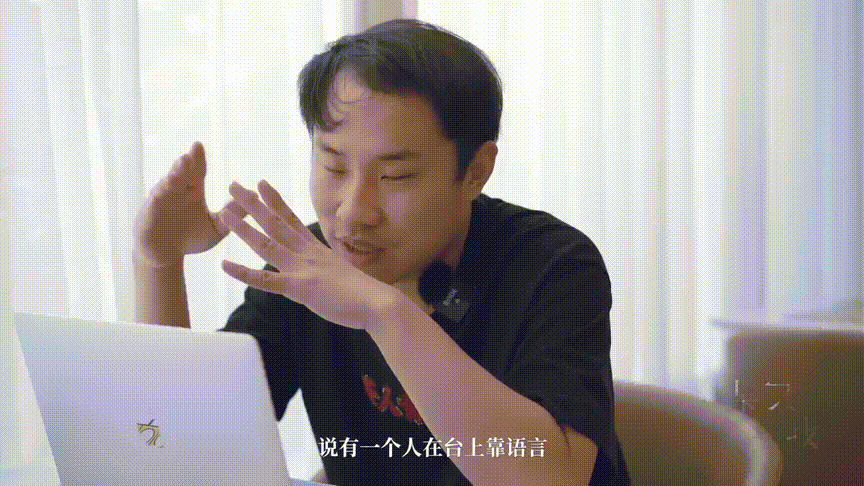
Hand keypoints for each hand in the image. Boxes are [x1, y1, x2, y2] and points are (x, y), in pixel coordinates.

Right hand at [133, 142, 246, 266]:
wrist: (165, 255)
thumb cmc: (189, 238)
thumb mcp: (216, 228)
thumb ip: (233, 214)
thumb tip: (255, 196)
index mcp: (192, 191)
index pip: (196, 171)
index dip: (198, 158)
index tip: (199, 145)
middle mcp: (176, 192)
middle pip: (182, 173)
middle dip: (187, 162)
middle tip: (193, 150)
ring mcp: (161, 202)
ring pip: (167, 185)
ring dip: (174, 175)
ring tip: (181, 165)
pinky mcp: (150, 215)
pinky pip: (154, 206)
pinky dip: (158, 198)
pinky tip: (160, 192)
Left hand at [219, 180, 398, 328]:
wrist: (377, 302)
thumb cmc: (364, 293)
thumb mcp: (341, 273)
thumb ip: (327, 269)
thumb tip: (324, 271)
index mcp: (316, 250)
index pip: (291, 219)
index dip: (275, 201)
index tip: (262, 184)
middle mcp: (306, 254)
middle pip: (275, 223)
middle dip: (253, 204)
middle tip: (234, 185)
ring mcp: (302, 269)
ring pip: (267, 244)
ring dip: (244, 228)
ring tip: (225, 212)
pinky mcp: (299, 288)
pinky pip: (266, 280)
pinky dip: (244, 273)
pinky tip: (226, 265)